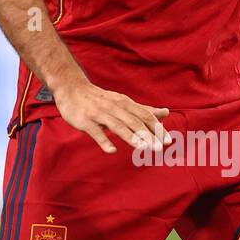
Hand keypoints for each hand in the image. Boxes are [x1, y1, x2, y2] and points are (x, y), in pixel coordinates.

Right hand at [52, 78, 171, 154]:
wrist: (71, 88)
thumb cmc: (100, 99)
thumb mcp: (123, 102)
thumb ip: (144, 110)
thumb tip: (166, 113)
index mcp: (125, 104)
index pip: (145, 116)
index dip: (157, 128)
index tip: (168, 141)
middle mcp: (114, 108)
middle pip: (134, 121)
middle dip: (147, 135)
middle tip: (158, 149)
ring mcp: (99, 114)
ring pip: (117, 126)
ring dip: (130, 137)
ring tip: (142, 148)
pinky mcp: (85, 121)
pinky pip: (96, 132)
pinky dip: (104, 141)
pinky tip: (112, 150)